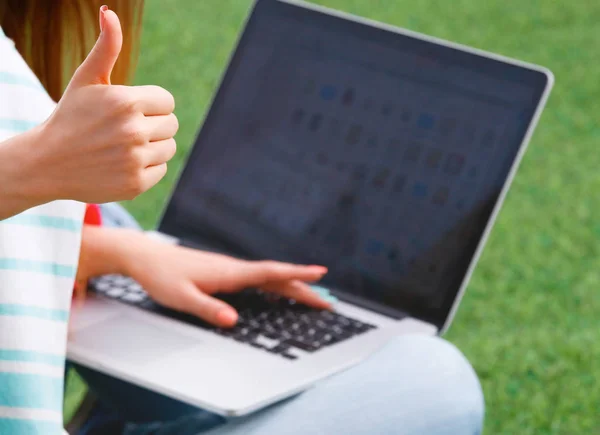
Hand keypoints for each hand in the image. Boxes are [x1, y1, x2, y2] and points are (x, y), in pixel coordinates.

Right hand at [33, 6, 177, 202]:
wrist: (47, 162)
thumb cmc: (71, 116)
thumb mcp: (86, 80)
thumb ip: (106, 49)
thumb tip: (110, 13)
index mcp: (126, 101)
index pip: (167, 101)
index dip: (150, 105)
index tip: (129, 110)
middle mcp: (133, 131)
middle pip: (171, 124)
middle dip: (152, 125)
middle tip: (124, 130)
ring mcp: (135, 160)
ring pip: (170, 148)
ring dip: (152, 147)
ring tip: (124, 146)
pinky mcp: (136, 184)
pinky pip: (161, 170)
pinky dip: (146, 168)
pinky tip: (122, 164)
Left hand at [78, 227, 331, 326]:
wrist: (145, 256)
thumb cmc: (162, 277)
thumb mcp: (181, 297)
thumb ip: (207, 308)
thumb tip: (234, 320)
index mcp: (229, 273)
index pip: (270, 273)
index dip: (296, 275)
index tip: (321, 274)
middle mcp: (234, 269)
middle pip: (276, 277)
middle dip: (303, 287)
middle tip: (327, 300)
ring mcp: (230, 269)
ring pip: (269, 277)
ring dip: (292, 286)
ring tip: (313, 296)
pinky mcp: (224, 273)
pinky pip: (258, 279)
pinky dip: (276, 284)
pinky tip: (278, 291)